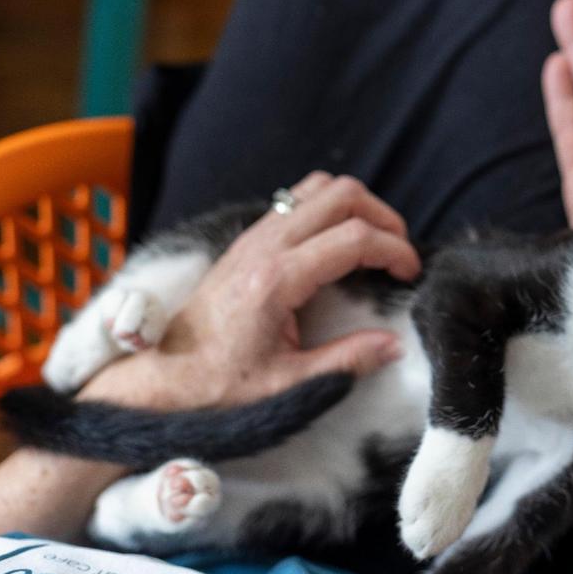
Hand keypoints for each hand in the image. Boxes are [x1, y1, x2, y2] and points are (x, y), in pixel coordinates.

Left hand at [80, 172, 420, 410]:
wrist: (161, 379)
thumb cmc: (218, 386)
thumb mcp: (288, 386)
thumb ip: (346, 362)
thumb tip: (394, 345)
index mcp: (276, 280)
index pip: (353, 238)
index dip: (395, 250)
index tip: (411, 274)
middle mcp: (264, 245)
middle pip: (341, 194)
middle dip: (383, 217)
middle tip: (399, 254)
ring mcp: (253, 236)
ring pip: (319, 187)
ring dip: (357, 206)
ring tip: (375, 243)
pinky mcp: (248, 240)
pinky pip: (298, 199)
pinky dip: (331, 210)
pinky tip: (340, 246)